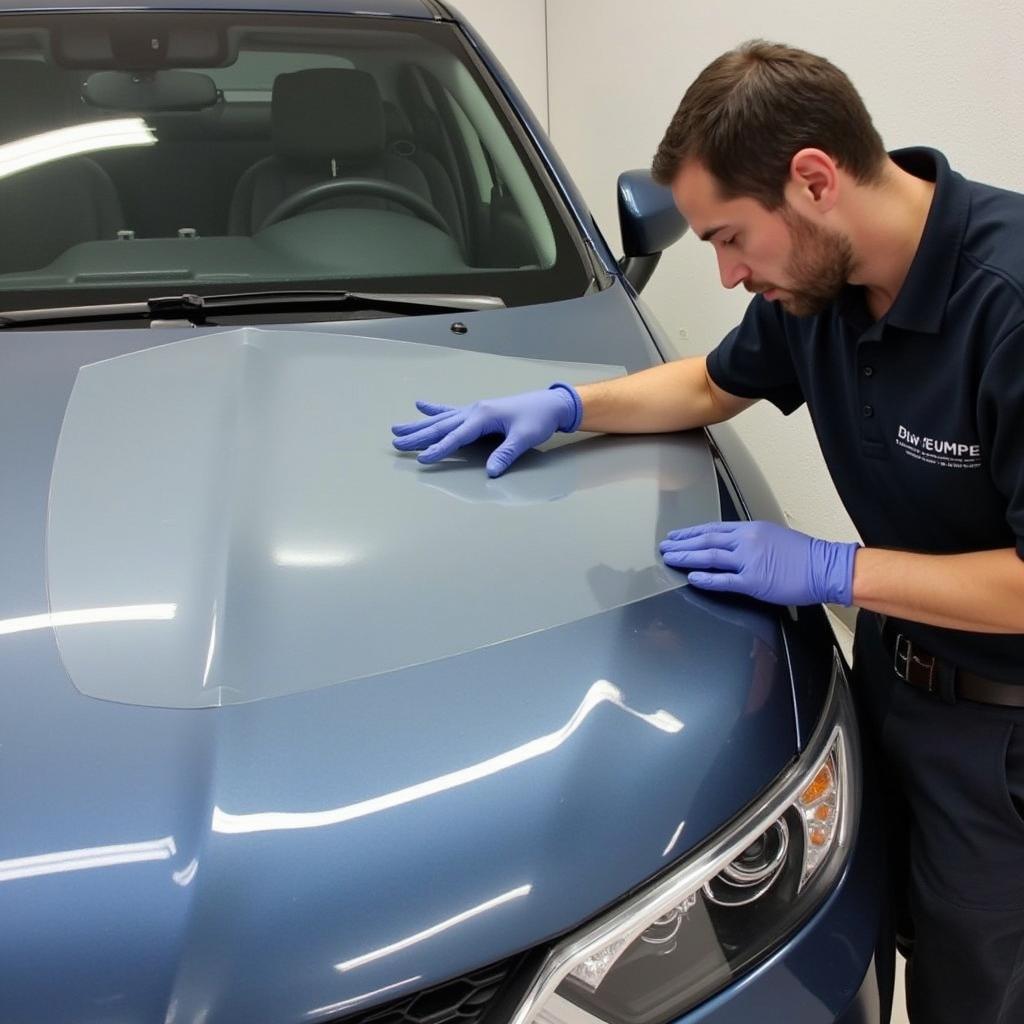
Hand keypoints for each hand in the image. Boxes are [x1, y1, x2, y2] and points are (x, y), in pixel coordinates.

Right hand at [391, 382, 581, 476]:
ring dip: (419, 424)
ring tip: (397, 428)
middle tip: (396, 443)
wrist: (549, 403)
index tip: (422, 458)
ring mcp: (474, 410)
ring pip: (441, 419)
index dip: (439, 449)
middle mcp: (474, 410)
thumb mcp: (525, 438)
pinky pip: (451, 412)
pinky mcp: (478, 412)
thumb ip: (506, 454)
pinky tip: (420, 406)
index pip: (456, 436)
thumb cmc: (538, 419)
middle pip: (441, 426)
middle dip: (418, 435)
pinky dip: (434, 410)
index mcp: (483, 416)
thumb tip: (491, 472)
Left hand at [659, 520, 858, 605]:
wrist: (824, 567)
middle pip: (705, 540)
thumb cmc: (804, 554)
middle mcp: (746, 542)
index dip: (690, 532)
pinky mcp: (753, 581)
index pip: (712, 528)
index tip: (676, 535)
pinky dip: (706, 579)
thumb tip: (732, 545)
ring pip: (709, 557)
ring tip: (670, 559)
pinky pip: (723, 580)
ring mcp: (748, 561)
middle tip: (665, 547)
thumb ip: (750, 540)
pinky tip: (692, 577)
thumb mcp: (773, 536)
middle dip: (682, 544)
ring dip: (686, 558)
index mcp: (750, 529)